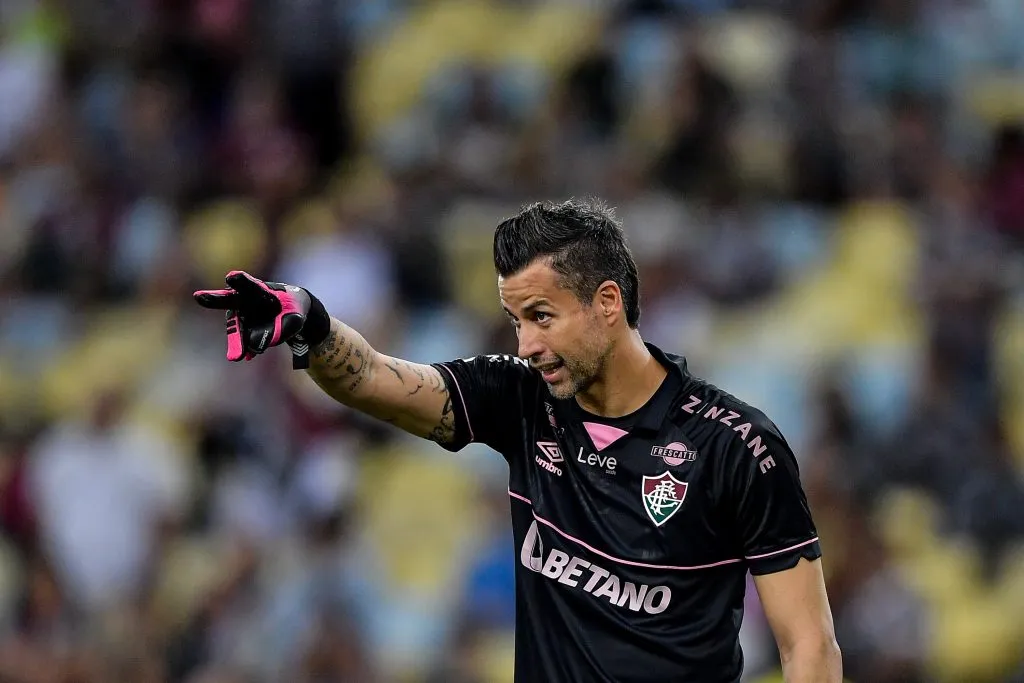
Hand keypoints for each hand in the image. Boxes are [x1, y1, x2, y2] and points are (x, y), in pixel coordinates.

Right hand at [193, 270, 328, 368]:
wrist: (287, 315)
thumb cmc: (291, 309)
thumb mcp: (295, 318)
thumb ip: (282, 329)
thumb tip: (257, 346)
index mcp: (256, 289)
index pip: (247, 284)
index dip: (239, 281)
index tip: (231, 277)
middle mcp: (241, 301)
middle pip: (226, 300)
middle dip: (213, 298)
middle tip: (198, 296)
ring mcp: (238, 318)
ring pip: (236, 331)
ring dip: (239, 343)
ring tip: (237, 356)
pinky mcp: (240, 333)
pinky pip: (241, 343)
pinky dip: (244, 350)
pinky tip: (244, 355)